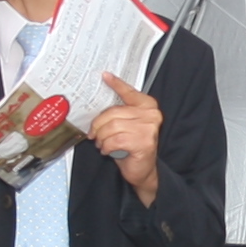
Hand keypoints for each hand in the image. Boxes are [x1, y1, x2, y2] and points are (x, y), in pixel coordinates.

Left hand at [89, 73, 164, 204]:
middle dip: (98, 125)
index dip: (116, 84)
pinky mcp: (143, 142)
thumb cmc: (131, 145)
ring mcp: (149, 128)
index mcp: (147, 105)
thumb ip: (118, 112)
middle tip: (94, 134)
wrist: (142, 169)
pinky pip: (115, 140)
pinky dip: (107, 147)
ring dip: (102, 138)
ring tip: (102, 144)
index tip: (105, 76)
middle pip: (113, 113)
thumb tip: (101, 99)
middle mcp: (151, 114)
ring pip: (112, 127)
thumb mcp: (125, 124)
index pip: (129, 91)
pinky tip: (108, 150)